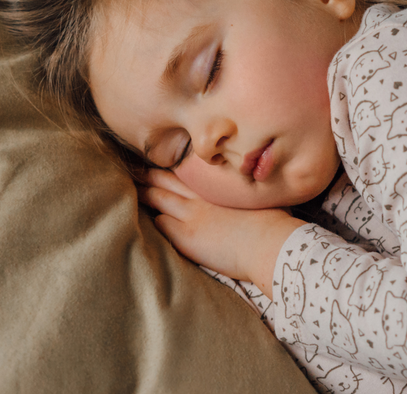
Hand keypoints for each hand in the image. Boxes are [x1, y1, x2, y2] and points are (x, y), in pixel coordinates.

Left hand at [138, 169, 304, 298]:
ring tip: (133, 189)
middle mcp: (201, 197)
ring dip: (145, 194)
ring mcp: (191, 215)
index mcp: (217, 187)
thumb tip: (255, 186)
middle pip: (167, 181)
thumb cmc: (274, 221)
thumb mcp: (259, 198)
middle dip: (149, 176)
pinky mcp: (187, 237)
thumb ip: (247, 192)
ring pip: (159, 199)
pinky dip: (153, 220)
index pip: (186, 173)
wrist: (270, 243)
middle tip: (134, 169)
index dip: (171, 168)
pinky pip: (161, 225)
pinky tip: (144, 219)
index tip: (160, 164)